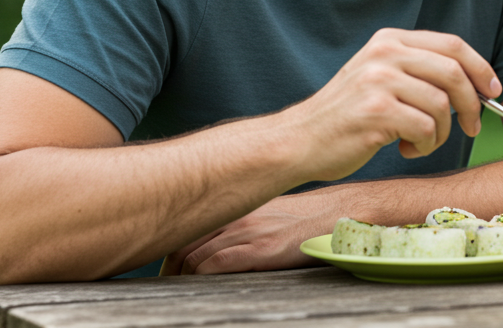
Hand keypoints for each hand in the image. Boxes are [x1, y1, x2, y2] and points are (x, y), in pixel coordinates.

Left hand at [161, 192, 328, 274]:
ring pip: (196, 257)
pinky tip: (200, 287)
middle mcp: (235, 216)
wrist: (336, 215)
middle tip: (166, 288)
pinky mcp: (261, 248)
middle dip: (169, 271)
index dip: (169, 254)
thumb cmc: (302, 221)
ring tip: (181, 294)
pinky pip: (218, 263)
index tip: (166, 271)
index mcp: (233, 208)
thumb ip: (240, 225)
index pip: (186, 229)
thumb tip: (215, 245)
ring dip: (183, 279)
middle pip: (184, 245)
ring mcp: (247, 231)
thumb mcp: (265, 215)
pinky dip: (202, 278)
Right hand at [286, 28, 500, 182]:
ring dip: (441, 132)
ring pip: (442, 105)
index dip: (481, 68)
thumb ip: (418, 71)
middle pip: (454, 72)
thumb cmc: (346, 116)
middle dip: (472, 104)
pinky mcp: (376, 111)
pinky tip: (406, 148)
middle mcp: (384, 53)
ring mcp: (379, 80)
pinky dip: (425, 145)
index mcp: (389, 40)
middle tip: (471, 127)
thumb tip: (476, 83)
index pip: (452, 45)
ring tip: (420, 141)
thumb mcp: (379, 76)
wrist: (299, 140)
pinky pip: (426, 128)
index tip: (493, 90)